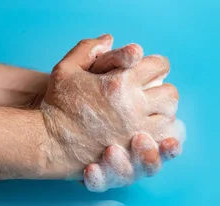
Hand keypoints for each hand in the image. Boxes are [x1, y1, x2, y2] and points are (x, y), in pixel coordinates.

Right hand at [40, 35, 183, 179]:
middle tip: (152, 95)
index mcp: (121, 82)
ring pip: (169, 119)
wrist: (48, 141)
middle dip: (163, 91)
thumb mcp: (66, 69)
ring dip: (163, 114)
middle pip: (171, 94)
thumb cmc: (56, 105)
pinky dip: (160, 136)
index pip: (160, 66)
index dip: (157, 66)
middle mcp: (133, 106)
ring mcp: (136, 130)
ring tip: (150, 114)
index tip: (150, 72)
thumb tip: (109, 39)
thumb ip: (88, 49)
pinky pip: (161, 142)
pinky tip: (149, 133)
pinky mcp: (133, 151)